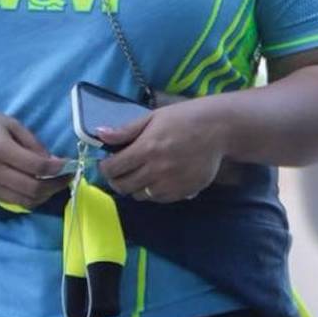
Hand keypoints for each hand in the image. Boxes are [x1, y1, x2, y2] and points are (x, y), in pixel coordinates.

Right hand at [0, 103, 70, 207]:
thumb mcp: (10, 123)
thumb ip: (33, 143)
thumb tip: (53, 161)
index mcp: (0, 149)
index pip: (37, 167)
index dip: (58, 168)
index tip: (70, 164)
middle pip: (34, 188)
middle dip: (56, 185)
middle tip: (69, 177)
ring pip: (25, 200)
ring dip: (46, 195)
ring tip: (56, 184)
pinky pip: (14, 201)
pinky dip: (31, 197)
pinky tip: (40, 187)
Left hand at [97, 98, 224, 202]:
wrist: (218, 130)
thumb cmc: (184, 118)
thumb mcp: (153, 117)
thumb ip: (125, 130)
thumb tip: (99, 134)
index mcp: (145, 149)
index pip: (113, 169)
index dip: (106, 167)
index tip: (109, 162)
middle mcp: (155, 170)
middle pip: (123, 186)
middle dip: (117, 179)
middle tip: (122, 170)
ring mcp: (169, 183)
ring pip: (139, 195)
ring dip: (136, 186)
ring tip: (141, 174)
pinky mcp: (182, 192)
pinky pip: (158, 199)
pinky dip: (153, 192)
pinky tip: (158, 179)